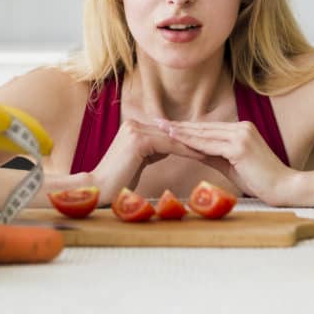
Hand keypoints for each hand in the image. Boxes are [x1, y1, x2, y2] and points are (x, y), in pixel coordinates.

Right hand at [89, 119, 206, 202]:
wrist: (98, 189)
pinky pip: (169, 145)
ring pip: (173, 138)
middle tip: (216, 145)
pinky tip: (202, 155)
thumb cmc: (118, 182)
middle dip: (195, 140)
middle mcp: (134, 124)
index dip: (188, 140)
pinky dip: (186, 150)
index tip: (207, 145)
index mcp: (134, 127)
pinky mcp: (138, 140)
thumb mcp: (139, 162)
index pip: (167, 133)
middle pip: (172, 133)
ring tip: (214, 150)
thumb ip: (152, 151)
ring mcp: (135, 130)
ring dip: (194, 144)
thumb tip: (168, 148)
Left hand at [159, 120, 295, 205]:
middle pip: (203, 127)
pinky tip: (176, 141)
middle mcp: (241, 127)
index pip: (207, 128)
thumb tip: (194, 151)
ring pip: (204, 134)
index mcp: (241, 129)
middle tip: (156, 122)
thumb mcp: (233, 164)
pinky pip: (210, 145)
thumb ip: (214, 155)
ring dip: (180, 132)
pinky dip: (191, 143)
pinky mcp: (239, 147)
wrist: (284, 187)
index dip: (186, 127)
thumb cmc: (261, 180)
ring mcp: (241, 135)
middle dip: (178, 126)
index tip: (167, 126)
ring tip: (161, 129)